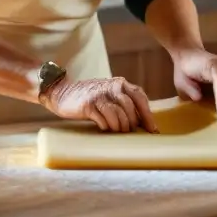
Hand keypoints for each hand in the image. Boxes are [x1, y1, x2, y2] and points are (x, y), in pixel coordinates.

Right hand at [42, 77, 157, 132]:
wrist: (64, 94)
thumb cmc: (91, 98)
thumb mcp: (110, 94)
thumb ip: (125, 102)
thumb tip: (144, 123)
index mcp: (120, 83)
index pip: (140, 97)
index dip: (147, 115)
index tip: (152, 130)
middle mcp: (111, 86)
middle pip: (130, 107)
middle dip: (132, 123)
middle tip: (128, 132)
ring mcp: (99, 95)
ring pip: (118, 115)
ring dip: (120, 127)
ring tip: (116, 131)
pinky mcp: (88, 105)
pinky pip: (104, 120)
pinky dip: (107, 127)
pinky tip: (104, 127)